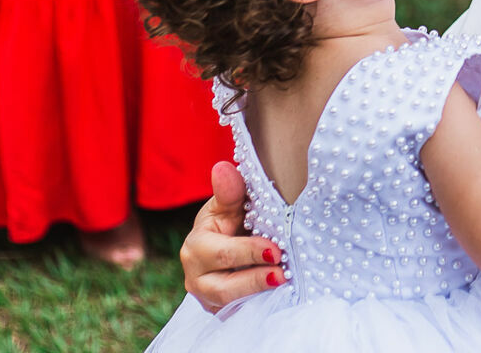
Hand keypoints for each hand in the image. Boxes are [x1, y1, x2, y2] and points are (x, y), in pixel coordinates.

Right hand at [180, 161, 282, 312]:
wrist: (227, 242)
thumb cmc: (229, 220)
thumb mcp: (227, 204)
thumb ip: (229, 191)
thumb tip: (223, 168)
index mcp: (196, 246)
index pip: (223, 254)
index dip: (250, 253)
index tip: (276, 251)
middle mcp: (196, 276)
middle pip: (224, 286)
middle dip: (255, 279)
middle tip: (283, 272)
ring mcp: (208, 297)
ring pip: (230, 303)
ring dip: (258, 294)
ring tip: (283, 283)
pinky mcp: (221, 310)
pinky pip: (238, 312)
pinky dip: (257, 305)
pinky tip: (278, 297)